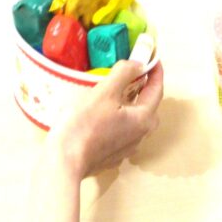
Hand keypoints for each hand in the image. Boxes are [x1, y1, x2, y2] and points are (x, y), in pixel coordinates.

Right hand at [45, 60, 163, 179]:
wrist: (64, 163)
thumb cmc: (84, 125)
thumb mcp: (104, 92)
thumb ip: (124, 74)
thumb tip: (138, 64)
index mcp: (144, 119)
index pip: (157, 90)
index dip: (155, 72)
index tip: (153, 58)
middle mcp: (141, 135)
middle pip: (148, 106)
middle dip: (144, 88)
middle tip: (134, 73)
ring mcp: (127, 147)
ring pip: (134, 119)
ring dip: (129, 104)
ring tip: (117, 91)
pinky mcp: (112, 155)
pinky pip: (121, 130)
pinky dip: (117, 117)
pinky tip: (103, 113)